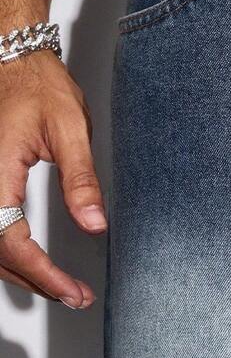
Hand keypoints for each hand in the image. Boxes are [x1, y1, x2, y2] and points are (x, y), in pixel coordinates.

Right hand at [0, 48, 105, 306]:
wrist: (12, 60)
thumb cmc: (37, 86)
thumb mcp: (70, 130)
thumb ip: (81, 181)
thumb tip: (94, 225)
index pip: (12, 242)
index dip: (43, 274)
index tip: (73, 291)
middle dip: (36, 281)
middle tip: (75, 296)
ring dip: (21, 273)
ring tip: (61, 288)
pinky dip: (9, 254)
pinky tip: (33, 265)